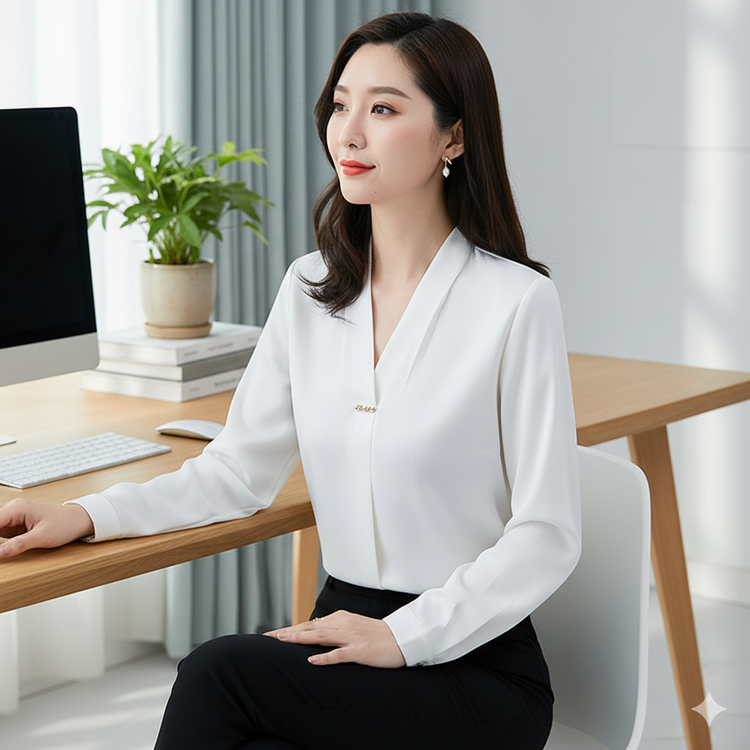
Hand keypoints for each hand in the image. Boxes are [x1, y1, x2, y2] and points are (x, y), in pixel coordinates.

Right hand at [0, 498, 94, 558]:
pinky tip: (3, 550)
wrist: (79, 520)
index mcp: (17, 508)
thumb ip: (18, 545)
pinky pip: (0, 534)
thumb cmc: (66, 523)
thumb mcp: (43, 537)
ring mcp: (13, 518)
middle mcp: (13, 510)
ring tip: (4, 551)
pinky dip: (0, 543)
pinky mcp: (15, 526)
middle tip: (1, 552)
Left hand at [264, 610, 405, 668]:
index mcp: (341, 619)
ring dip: (300, 639)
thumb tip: (315, 634)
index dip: (291, 629)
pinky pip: (339, 654)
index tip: (274, 634)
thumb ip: (336, 630)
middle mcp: (343, 625)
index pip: (310, 624)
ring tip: (282, 641)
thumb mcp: (354, 627)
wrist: (402, 638)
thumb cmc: (378, 635)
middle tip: (270, 637)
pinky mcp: (360, 651)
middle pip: (310, 628)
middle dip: (288, 633)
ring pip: (320, 637)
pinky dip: (325, 657)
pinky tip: (312, 661)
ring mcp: (351, 637)